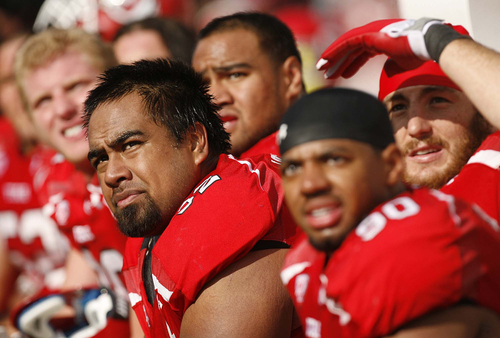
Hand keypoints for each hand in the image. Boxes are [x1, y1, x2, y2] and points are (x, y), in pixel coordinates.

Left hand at [317, 18, 465, 78]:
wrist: (426, 45)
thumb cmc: (417, 53)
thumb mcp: (400, 64)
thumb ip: (391, 67)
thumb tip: (387, 71)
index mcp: (380, 40)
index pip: (360, 52)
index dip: (349, 63)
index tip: (340, 74)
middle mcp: (373, 34)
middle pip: (350, 49)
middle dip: (337, 61)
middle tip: (326, 73)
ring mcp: (370, 32)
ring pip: (345, 46)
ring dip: (332, 57)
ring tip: (321, 69)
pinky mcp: (369, 35)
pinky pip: (347, 43)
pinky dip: (335, 51)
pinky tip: (325, 60)